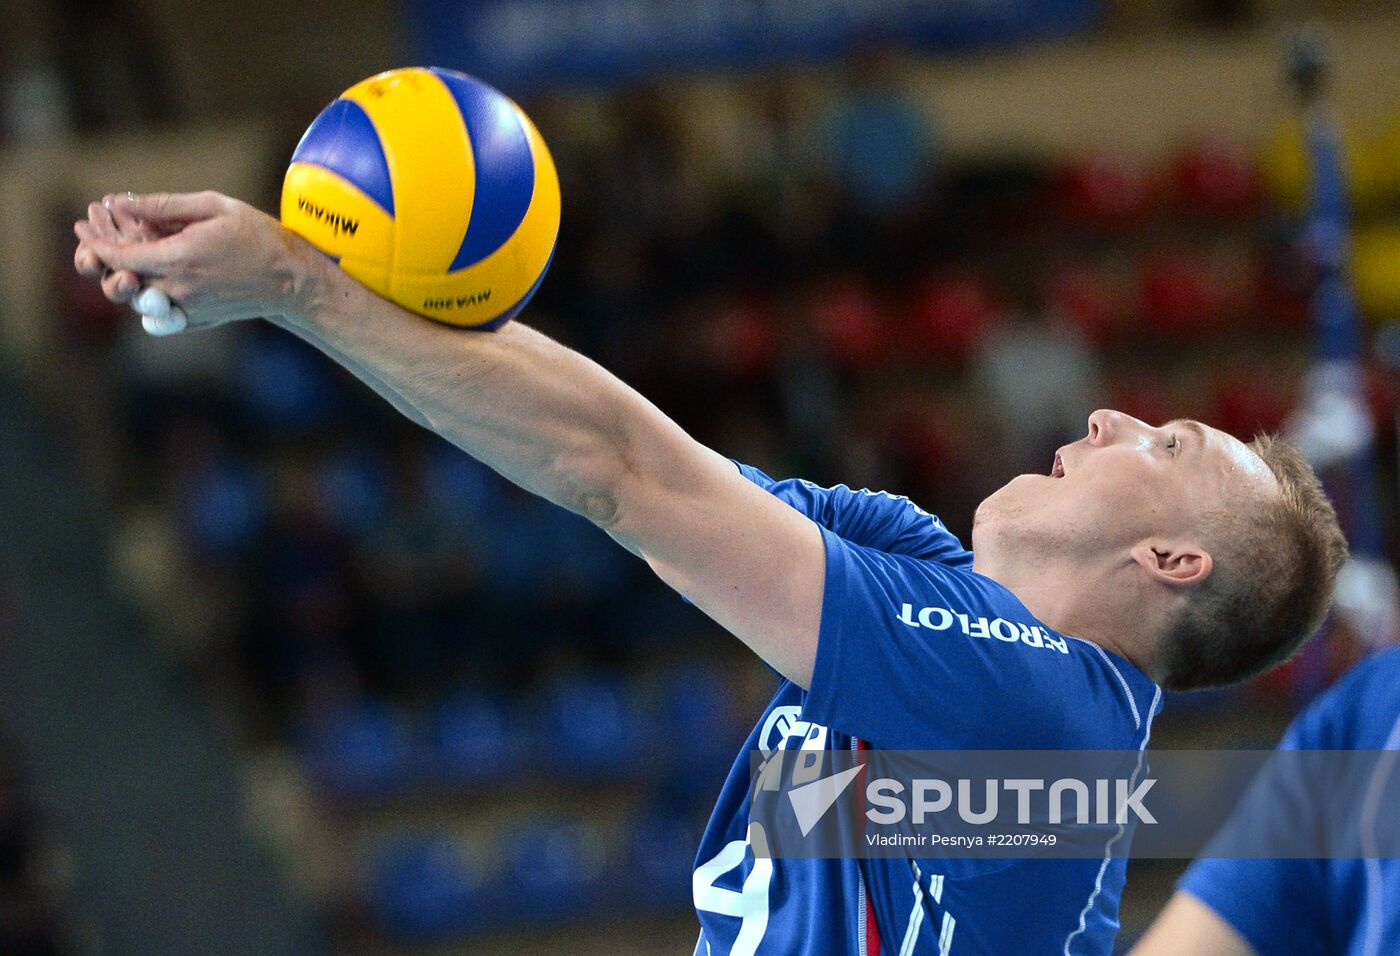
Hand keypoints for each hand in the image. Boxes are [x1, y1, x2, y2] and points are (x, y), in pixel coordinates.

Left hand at [73, 191, 327, 330]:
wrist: (292, 281)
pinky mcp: (196, 319)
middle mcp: (178, 288)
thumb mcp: (213, 206)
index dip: (95, 240)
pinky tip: (150, 274)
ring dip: (124, 275)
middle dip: (104, 256)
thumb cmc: (258, 236)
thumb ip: (162, 205)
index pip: (118, 255)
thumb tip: (119, 201)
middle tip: (98, 234)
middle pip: (121, 278)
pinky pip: (157, 312)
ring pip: (137, 297)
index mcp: (179, 258)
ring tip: (124, 251)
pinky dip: (146, 293)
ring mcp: (187, 308)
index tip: (83, 225)